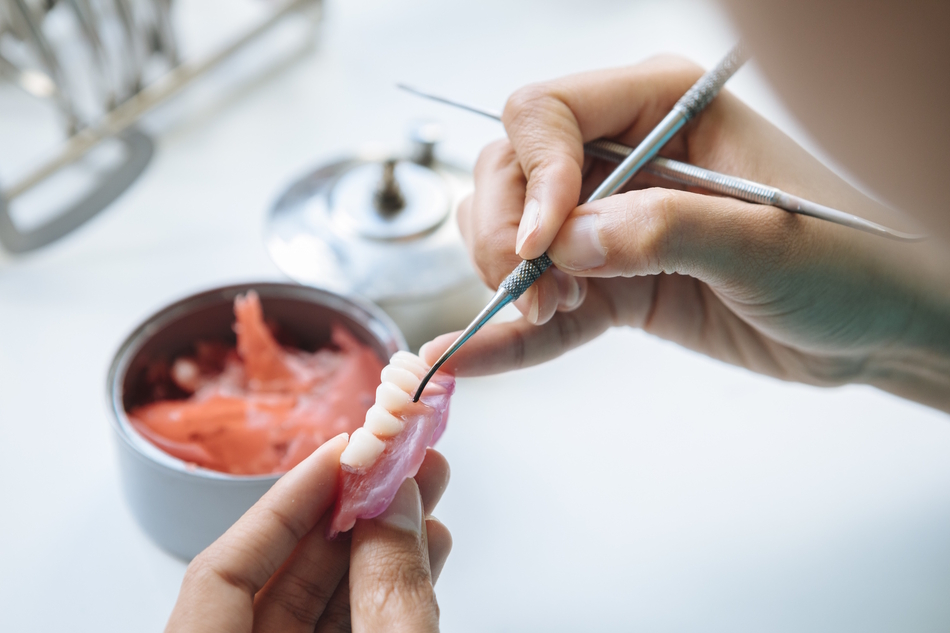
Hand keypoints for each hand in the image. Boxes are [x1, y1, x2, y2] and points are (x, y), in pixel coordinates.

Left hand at [165, 434, 450, 631]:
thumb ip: (388, 599)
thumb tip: (396, 510)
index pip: (221, 574)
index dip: (281, 504)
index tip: (338, 453)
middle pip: (278, 579)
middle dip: (347, 513)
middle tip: (394, 460)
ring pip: (321, 605)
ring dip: (379, 546)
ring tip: (425, 491)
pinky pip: (350, 630)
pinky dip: (387, 593)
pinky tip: (424, 551)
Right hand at [421, 56, 949, 410]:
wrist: (875, 329)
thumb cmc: (851, 260)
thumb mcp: (767, 239)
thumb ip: (664, 230)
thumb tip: (569, 242)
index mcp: (666, 109)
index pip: (551, 114)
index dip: (534, 173)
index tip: (545, 240)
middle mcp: (628, 157)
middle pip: (513, 172)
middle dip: (508, 232)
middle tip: (536, 289)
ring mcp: (615, 224)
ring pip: (513, 232)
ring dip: (508, 276)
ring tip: (551, 311)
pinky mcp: (614, 286)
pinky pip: (544, 308)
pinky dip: (506, 336)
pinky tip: (466, 357)